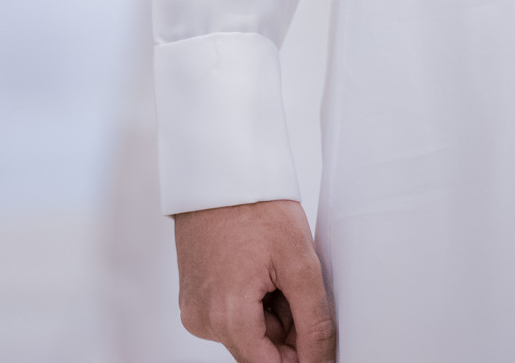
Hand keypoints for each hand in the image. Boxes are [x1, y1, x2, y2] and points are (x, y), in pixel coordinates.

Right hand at [174, 199, 335, 361]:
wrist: (221, 170)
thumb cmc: (256, 205)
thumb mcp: (300, 261)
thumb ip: (314, 321)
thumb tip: (320, 361)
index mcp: (227, 316)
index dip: (300, 355)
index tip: (315, 334)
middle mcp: (203, 321)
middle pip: (258, 350)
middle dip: (287, 326)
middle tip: (295, 281)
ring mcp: (196, 309)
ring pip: (247, 332)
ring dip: (271, 312)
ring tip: (276, 266)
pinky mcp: (194, 297)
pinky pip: (231, 315)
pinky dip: (252, 301)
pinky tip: (259, 267)